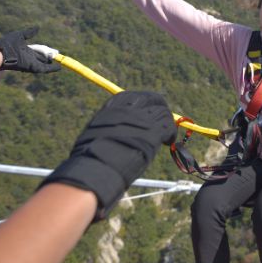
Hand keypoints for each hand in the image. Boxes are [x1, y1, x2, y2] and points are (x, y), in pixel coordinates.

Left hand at [0, 27, 60, 72]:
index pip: (37, 51)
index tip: (51, 49)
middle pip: (41, 57)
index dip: (44, 50)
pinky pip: (44, 69)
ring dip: (51, 62)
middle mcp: (29, 58)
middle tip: (57, 54)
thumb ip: (29, 32)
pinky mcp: (32, 67)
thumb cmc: (7, 43)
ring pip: (44, 63)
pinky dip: (52, 69)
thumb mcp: (20, 35)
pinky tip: (59, 68)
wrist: (0, 52)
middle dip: (48, 57)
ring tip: (60, 60)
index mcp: (26, 51)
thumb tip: (37, 28)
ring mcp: (31, 63)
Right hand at [39, 90, 175, 219]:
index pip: (135, 97)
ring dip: (166, 123)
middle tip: (162, 120)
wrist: (96, 166)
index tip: (149, 110)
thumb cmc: (91, 154)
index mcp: (114, 106)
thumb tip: (118, 127)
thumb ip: (111, 124)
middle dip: (160, 107)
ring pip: (163, 113)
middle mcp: (129, 108)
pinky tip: (168, 141)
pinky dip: (171, 133)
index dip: (146, 103)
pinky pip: (168, 127)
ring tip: (166, 136)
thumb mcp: (97, 130)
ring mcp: (142, 118)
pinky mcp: (153, 131)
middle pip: (152, 99)